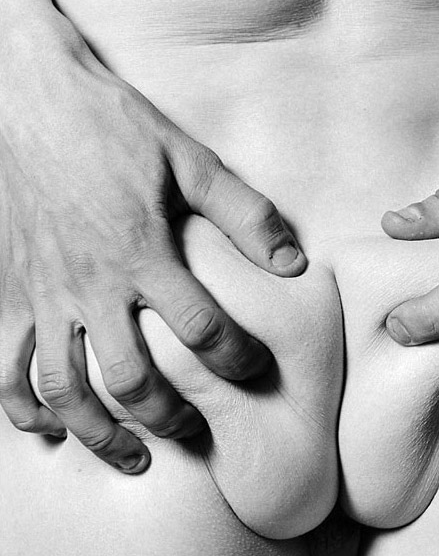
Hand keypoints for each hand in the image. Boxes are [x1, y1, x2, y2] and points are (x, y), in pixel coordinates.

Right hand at [0, 39, 305, 472]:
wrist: (29, 99)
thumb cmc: (114, 128)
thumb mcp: (191, 161)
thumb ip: (246, 214)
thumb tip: (292, 264)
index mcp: (143, 254)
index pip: (202, 329)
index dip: (237, 359)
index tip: (255, 370)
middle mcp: (92, 285)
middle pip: (131, 377)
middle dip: (169, 416)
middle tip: (196, 430)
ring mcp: (44, 293)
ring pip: (64, 387)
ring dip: (99, 432)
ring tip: (132, 457)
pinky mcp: (9, 291)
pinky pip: (6, 364)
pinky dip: (23, 405)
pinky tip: (45, 428)